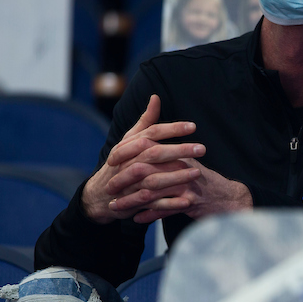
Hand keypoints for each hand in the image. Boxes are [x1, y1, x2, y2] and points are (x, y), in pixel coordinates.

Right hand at [81, 95, 205, 223]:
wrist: (99, 194)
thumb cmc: (120, 163)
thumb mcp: (129, 141)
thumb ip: (145, 121)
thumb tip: (156, 97)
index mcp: (128, 146)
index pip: (151, 133)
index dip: (172, 129)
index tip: (193, 126)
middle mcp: (128, 163)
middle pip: (154, 154)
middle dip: (178, 150)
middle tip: (202, 149)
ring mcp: (130, 184)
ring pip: (154, 178)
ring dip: (176, 176)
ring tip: (198, 173)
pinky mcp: (134, 202)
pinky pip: (153, 204)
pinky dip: (169, 203)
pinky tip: (187, 201)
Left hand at [114, 157, 252, 223]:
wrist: (228, 197)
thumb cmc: (203, 180)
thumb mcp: (187, 161)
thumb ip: (167, 150)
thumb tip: (145, 139)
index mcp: (178, 154)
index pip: (147, 149)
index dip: (127, 155)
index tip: (110, 163)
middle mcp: (181, 167)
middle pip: (145, 171)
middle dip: (124, 180)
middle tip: (108, 188)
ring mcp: (186, 185)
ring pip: (152, 192)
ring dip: (131, 201)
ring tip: (116, 207)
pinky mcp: (191, 202)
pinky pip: (165, 209)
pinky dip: (149, 215)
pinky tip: (136, 218)